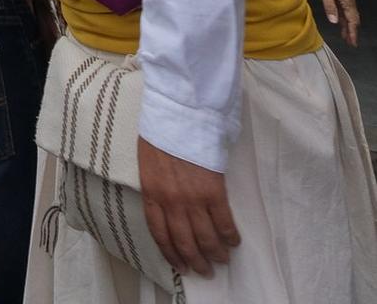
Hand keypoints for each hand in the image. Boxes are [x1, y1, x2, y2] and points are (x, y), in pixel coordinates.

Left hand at [138, 136, 238, 276]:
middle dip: (195, 261)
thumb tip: (166, 205)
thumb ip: (155, 186)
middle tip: (204, 270)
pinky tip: (233, 241)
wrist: (179, 112)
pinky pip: (223, 222)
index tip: (180, 265)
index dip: (171, 254)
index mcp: (151, 193)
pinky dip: (229, 236)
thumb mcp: (148, 162)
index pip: (160, 234)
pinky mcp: (213, 191)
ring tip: (221, 260)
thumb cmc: (161, 131)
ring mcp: (192, 198)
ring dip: (215, 254)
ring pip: (205, 238)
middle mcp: (171, 202)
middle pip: (184, 242)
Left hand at [305, 0, 359, 45]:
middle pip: (353, 18)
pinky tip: (340, 21)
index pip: (352, 19)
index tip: (353, 42)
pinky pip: (343, 8)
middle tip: (351, 43)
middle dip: (352, 31)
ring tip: (346, 36)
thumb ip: (329, 6)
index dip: (352, 32)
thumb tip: (335, 22)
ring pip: (348, 14)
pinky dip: (343, 17)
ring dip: (348, 25)